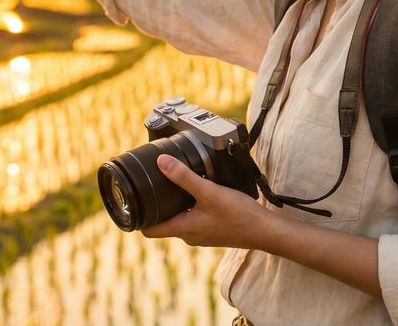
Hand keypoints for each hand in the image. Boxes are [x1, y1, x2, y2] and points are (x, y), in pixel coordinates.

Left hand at [141, 154, 271, 248]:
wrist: (266, 230)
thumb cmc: (239, 216)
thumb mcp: (209, 192)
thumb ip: (184, 177)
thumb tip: (161, 163)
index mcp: (183, 229)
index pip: (149, 230)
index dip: (137, 218)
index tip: (132, 202)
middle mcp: (189, 235)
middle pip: (163, 223)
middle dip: (156, 207)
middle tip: (151, 186)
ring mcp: (201, 234)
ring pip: (179, 219)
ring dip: (175, 205)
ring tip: (173, 186)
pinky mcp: (213, 230)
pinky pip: (194, 219)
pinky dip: (190, 207)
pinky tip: (199, 193)